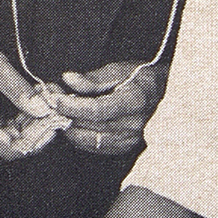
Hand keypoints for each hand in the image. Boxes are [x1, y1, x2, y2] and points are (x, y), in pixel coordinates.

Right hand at [0, 25, 59, 159]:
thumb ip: (18, 89)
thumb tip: (43, 109)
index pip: (11, 149)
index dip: (36, 139)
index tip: (53, 121)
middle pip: (14, 144)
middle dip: (38, 128)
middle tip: (57, 109)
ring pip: (13, 135)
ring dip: (33, 121)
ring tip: (49, 101)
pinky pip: (8, 124)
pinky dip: (25, 114)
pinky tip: (37, 99)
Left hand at [53, 61, 167, 155]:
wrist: (166, 96)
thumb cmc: (144, 79)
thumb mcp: (121, 69)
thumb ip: (94, 78)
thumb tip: (68, 79)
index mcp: (134, 101)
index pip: (97, 110)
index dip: (72, 105)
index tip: (55, 97)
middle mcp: (133, 125)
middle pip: (89, 126)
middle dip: (65, 114)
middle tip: (50, 100)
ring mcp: (129, 140)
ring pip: (88, 140)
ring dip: (69, 126)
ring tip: (61, 110)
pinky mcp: (124, 148)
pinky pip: (94, 146)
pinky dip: (79, 135)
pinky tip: (74, 122)